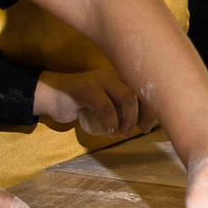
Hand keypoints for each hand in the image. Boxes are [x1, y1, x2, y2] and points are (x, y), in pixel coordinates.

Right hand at [31, 66, 145, 138]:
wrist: (53, 95)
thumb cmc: (85, 101)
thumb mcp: (108, 101)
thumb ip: (123, 106)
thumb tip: (147, 122)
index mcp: (122, 75)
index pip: (147, 88)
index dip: (153, 108)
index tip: (150, 125)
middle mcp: (115, 74)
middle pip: (141, 92)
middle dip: (145, 114)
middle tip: (142, 130)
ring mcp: (101, 80)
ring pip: (127, 98)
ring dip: (129, 120)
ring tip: (124, 133)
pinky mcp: (87, 89)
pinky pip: (106, 107)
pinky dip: (111, 122)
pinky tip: (110, 132)